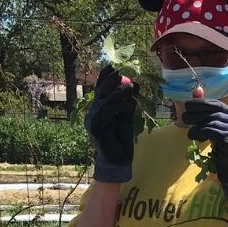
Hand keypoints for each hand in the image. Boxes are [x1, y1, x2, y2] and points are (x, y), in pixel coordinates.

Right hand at [84, 64, 136, 182]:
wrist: (117, 160)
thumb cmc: (121, 138)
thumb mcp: (127, 116)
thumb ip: (129, 101)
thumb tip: (135, 84)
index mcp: (99, 108)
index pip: (100, 89)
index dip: (104, 77)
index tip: (111, 66)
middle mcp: (93, 112)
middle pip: (100, 92)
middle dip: (109, 80)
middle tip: (119, 71)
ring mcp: (92, 119)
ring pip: (105, 100)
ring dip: (119, 92)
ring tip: (131, 88)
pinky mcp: (95, 126)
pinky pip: (108, 111)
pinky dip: (121, 106)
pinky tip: (129, 107)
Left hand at [180, 100, 227, 201]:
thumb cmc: (224, 151)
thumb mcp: (215, 130)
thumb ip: (207, 113)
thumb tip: (196, 91)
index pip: (217, 104)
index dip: (201, 103)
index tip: (187, 105)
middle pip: (214, 112)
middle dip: (196, 114)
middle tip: (184, 118)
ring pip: (212, 122)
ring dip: (197, 126)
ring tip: (190, 133)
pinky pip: (213, 132)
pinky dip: (201, 133)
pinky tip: (196, 138)